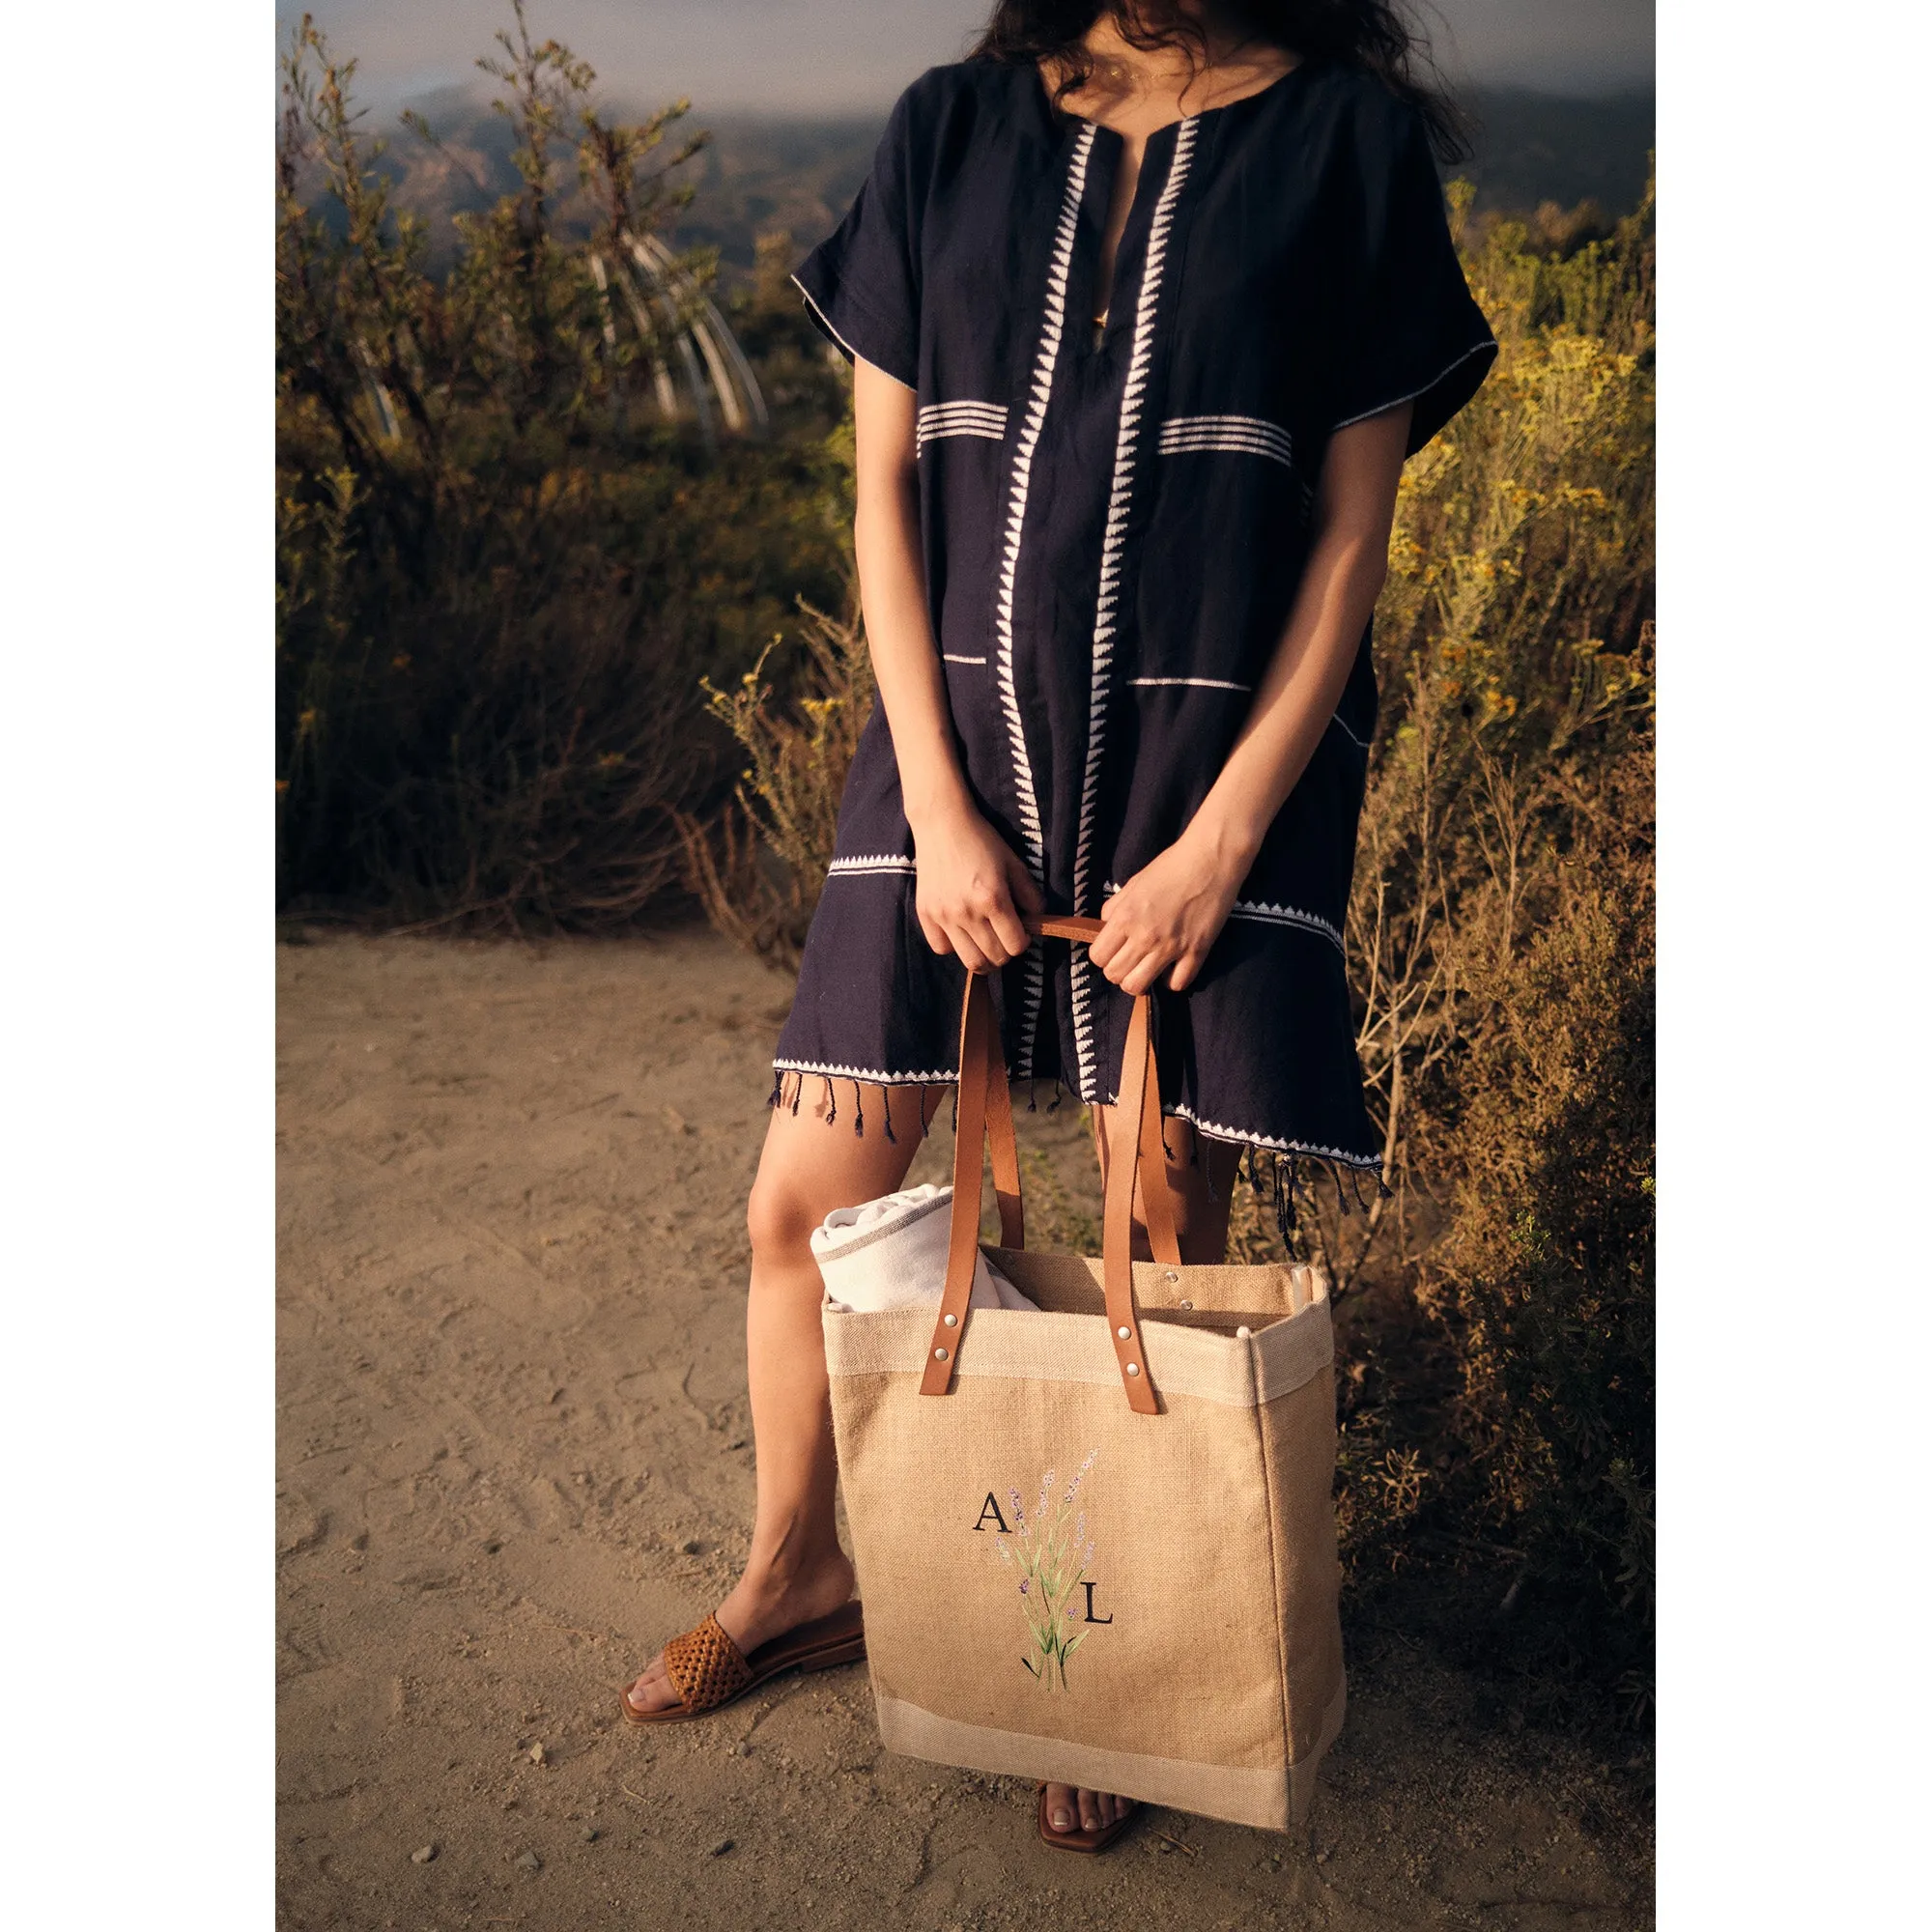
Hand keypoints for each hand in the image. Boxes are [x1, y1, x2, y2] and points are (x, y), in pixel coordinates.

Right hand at [913, 804, 1042, 973]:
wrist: (943, 824)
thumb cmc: (982, 842)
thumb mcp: (1015, 864)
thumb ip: (1031, 896)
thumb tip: (1036, 921)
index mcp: (993, 899)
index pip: (1016, 945)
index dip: (1024, 941)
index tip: (1021, 930)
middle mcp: (967, 912)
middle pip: (995, 957)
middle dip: (1006, 951)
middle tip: (1004, 936)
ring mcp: (943, 916)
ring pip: (970, 961)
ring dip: (984, 957)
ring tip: (986, 942)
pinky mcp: (925, 914)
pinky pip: (942, 948)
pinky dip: (954, 947)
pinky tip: (961, 932)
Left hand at [1088, 834, 1243, 994]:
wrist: (1210, 859)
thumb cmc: (1170, 867)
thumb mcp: (1133, 883)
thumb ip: (1115, 908)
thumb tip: (1106, 928)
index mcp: (1125, 917)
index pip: (1097, 956)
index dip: (1103, 955)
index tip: (1113, 949)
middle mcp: (1144, 936)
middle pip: (1114, 976)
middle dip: (1118, 971)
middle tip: (1129, 959)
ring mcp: (1171, 947)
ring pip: (1138, 987)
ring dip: (1139, 981)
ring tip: (1147, 968)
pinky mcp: (1197, 952)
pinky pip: (1177, 984)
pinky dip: (1171, 980)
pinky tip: (1172, 967)